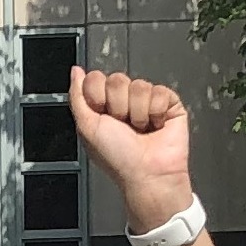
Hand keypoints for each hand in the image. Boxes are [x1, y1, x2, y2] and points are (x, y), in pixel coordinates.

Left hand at [69, 70, 192, 235]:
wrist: (147, 173)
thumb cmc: (118, 158)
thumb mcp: (86, 127)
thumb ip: (77, 96)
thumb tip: (76, 72)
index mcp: (102, 106)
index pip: (96, 78)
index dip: (97, 96)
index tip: (102, 116)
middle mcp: (124, 102)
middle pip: (117, 78)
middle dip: (118, 106)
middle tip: (123, 126)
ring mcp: (146, 101)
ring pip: (139, 85)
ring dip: (137, 112)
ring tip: (140, 130)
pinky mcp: (169, 103)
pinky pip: (160, 91)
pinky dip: (156, 112)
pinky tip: (156, 126)